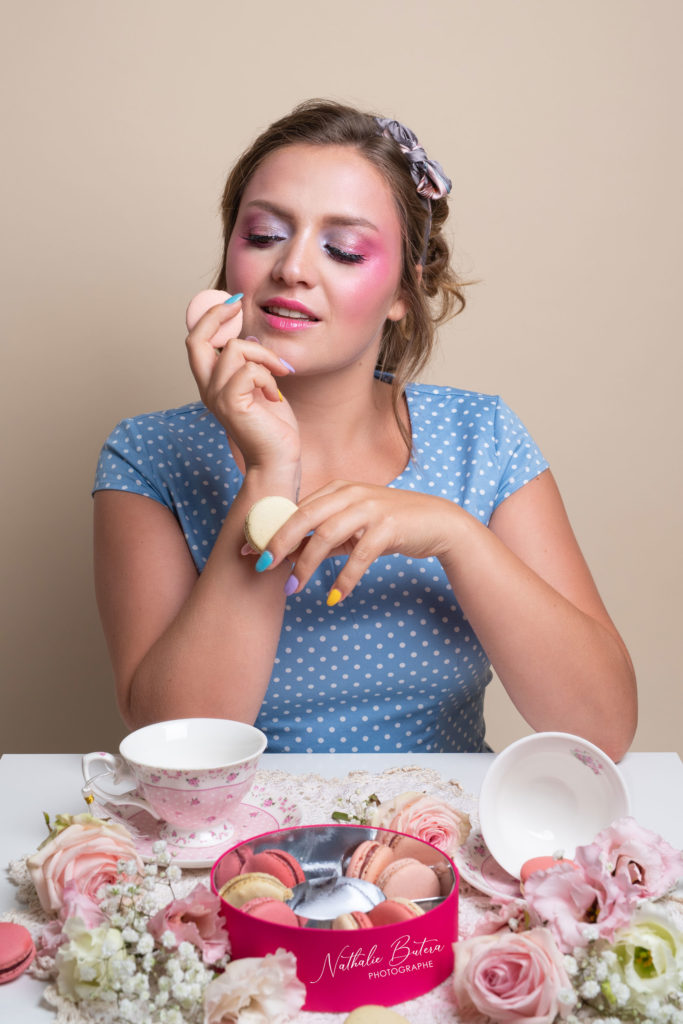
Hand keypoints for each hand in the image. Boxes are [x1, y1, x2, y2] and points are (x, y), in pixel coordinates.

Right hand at [185, 299, 299, 469]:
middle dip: (217, 315)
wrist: (278, 459)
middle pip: (195, 339)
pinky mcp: (231, 404)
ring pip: (234, 349)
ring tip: (280, 374)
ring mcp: (216, 397)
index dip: (210, 317)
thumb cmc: (273, 427)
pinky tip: (276, 395)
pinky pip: (249, 369)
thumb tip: (249, 337)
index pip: (197, 342)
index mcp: (212, 383)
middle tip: (239, 305)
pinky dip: (268, 376)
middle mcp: (208, 389)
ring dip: (264, 356)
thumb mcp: (261, 386)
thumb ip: (250, 364)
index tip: (232, 302)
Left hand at [255, 481, 461, 601]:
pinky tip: (334, 597)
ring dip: (307, 565)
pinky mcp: (389, 527)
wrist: (436, 522)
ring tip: (293, 588)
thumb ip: (323, 537)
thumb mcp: (352, 527)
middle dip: (279, 543)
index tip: (249, 550)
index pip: (296, 509)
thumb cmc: (389, 524)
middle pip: (304, 517)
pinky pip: (360, 556)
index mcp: (337, 489)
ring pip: (327, 536)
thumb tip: (288, 556)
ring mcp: (370, 509)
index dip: (271, 530)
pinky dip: (344, 578)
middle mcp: (350, 493)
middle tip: (263, 566)